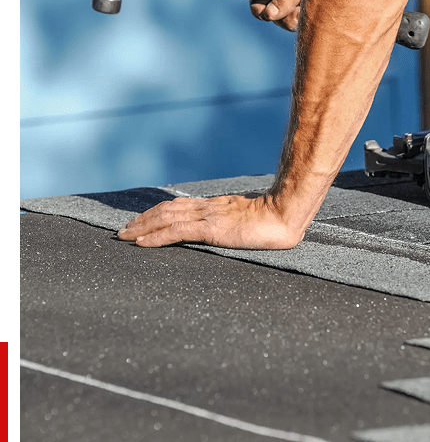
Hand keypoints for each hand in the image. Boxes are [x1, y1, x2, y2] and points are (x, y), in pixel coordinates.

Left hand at [117, 195, 303, 249]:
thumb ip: (240, 222)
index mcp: (217, 207)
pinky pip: (175, 232)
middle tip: (124, 229)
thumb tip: (239, 229)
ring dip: (142, 227)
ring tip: (125, 235)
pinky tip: (141, 243)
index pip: (180, 206)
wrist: (285, 215)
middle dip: (143, 219)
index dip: (158, 213)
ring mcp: (208, 217)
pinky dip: (155, 237)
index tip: (143, 220)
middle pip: (167, 210)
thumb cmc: (276, 220)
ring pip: (165, 218)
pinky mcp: (210, 228)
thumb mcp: (253, 220)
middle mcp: (207, 208)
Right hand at [250, 0, 311, 31]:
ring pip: (288, 21)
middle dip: (285, 15)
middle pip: (273, 13)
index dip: (259, 6)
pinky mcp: (310, 11)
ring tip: (315, 4)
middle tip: (301, 8)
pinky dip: (310, 21)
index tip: (265, 14)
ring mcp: (297, 2)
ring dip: (299, 18)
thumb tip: (269, 14)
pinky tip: (322, 10)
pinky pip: (303, 24)